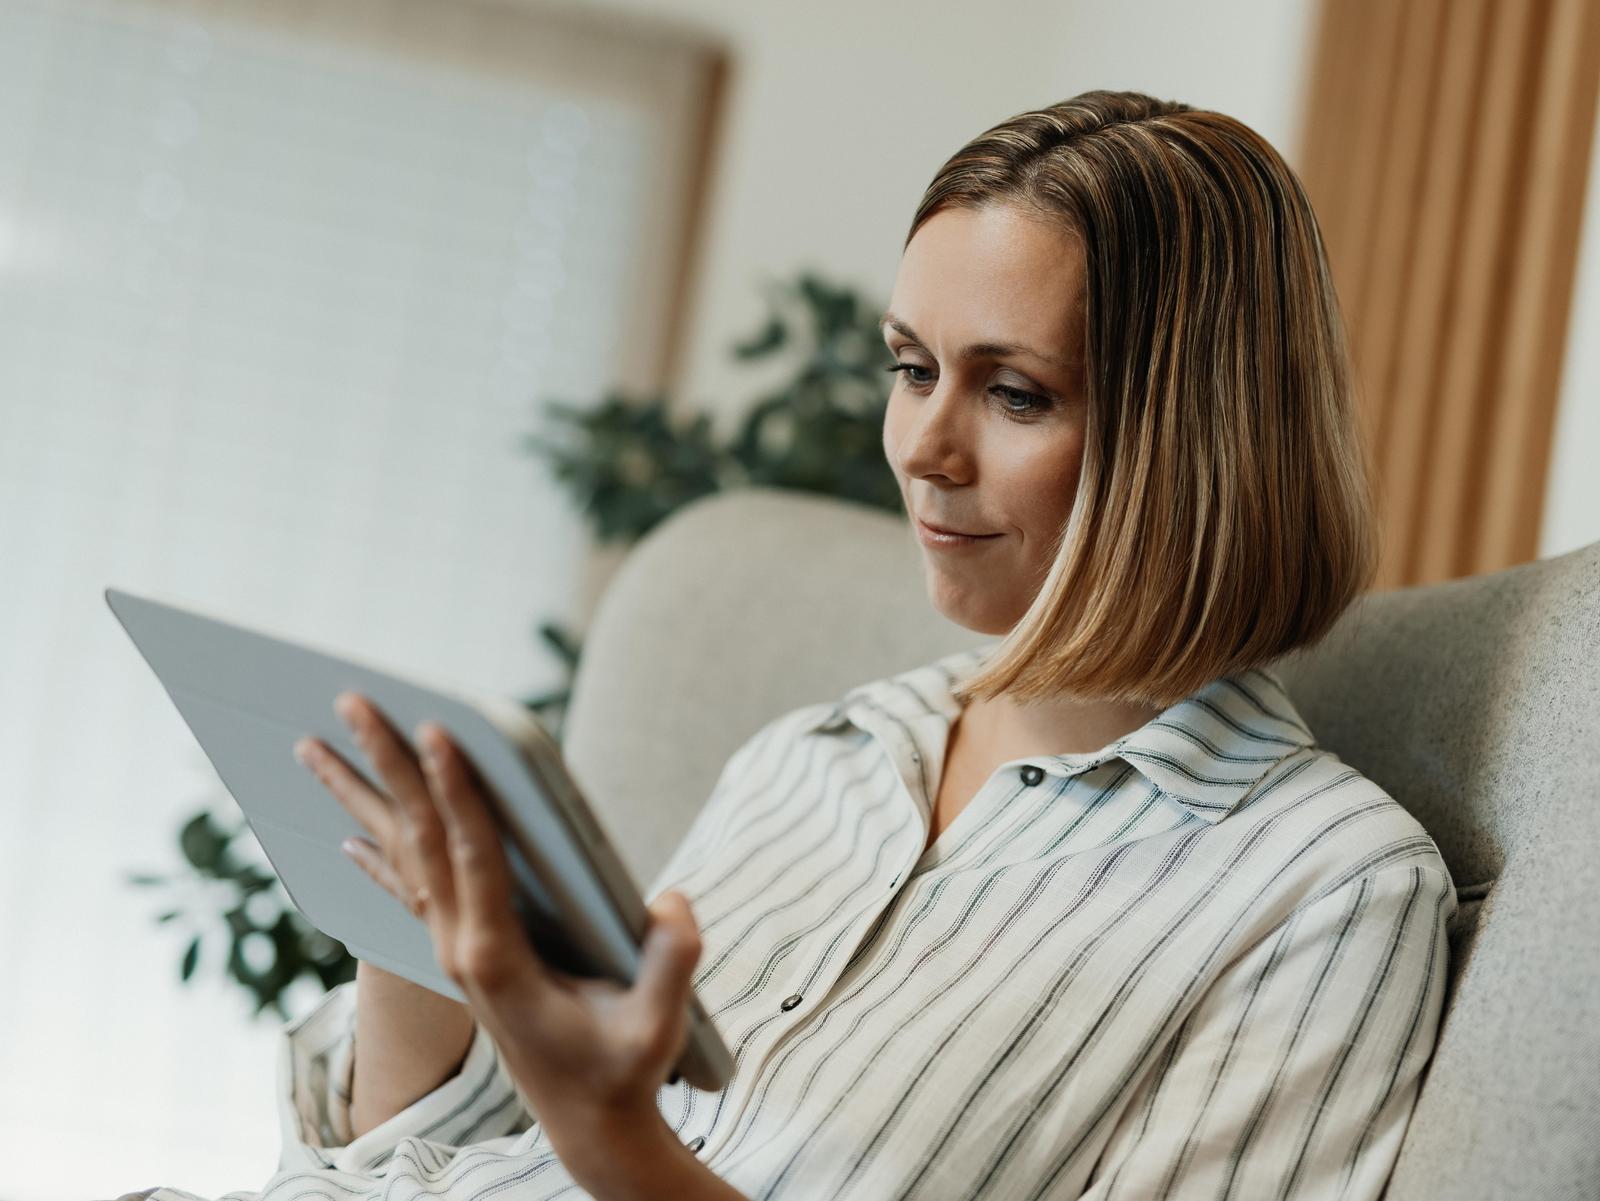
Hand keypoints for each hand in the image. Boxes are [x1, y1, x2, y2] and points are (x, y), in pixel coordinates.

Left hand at [293, 693, 704, 1144]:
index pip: (470, 853)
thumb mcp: (655, 1028)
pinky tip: (345, 835)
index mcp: (497, 956)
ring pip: (397, 854)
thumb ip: (668, 966)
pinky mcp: (461, 955)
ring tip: (312, 745)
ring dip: (357, 796)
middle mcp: (459, 946)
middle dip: (384, 764)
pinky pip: (406, 889)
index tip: (432, 730)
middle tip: (350, 701)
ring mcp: (451, 950)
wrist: (586, 1126)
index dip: (455, 790)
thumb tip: (673, 904)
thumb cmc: (622, 1070)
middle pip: (415, 836)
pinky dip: (373, 856)